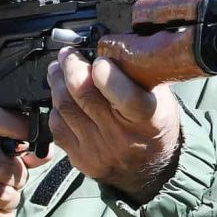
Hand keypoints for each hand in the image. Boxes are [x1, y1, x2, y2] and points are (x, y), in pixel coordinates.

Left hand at [47, 47, 180, 203]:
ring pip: (66, 108)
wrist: (150, 169)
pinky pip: (57, 127)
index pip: (125, 97)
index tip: (99, 60)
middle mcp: (121, 137)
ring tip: (59, 69)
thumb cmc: (154, 125)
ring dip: (58, 83)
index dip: (107, 76)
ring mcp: (98, 149)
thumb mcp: (160, 97)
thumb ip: (138, 74)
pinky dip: (56, 107)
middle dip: (72, 67)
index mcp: (147, 119)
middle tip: (69, 54)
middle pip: (85, 97)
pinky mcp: (80, 158)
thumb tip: (111, 46)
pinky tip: (61, 96)